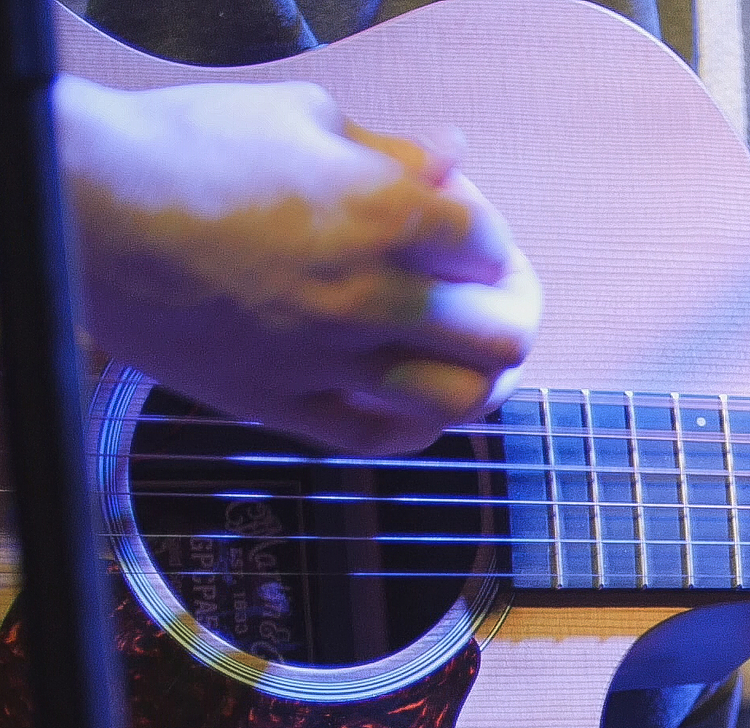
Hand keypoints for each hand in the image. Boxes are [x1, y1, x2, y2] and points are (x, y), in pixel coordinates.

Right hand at [55, 75, 541, 452]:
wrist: (92, 211)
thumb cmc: (189, 150)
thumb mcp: (303, 117)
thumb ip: (392, 152)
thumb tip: (452, 163)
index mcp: (383, 215)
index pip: (492, 248)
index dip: (488, 238)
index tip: (463, 232)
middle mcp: (369, 296)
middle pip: (501, 336)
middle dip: (510, 316)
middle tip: (495, 306)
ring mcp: (330, 360)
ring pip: (457, 402)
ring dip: (480, 383)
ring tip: (473, 365)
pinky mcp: (286, 405)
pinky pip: (380, 440)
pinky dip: (416, 428)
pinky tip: (419, 408)